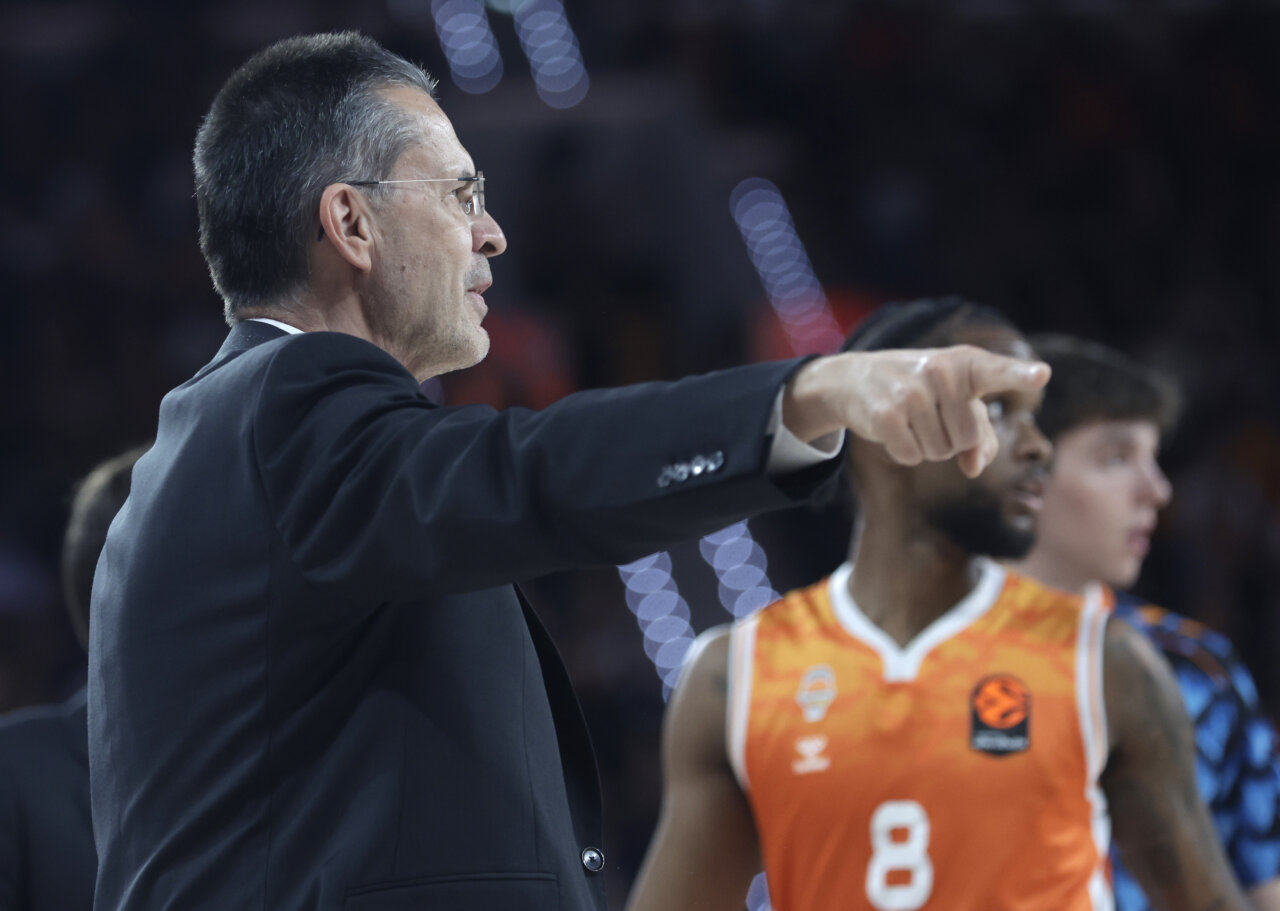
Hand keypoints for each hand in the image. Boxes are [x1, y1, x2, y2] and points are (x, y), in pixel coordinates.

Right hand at [782, 346, 1050, 477]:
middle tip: (929, 414)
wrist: (856, 379)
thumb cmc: (922, 391)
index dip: (1020, 375)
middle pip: (966, 439)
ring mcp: (911, 393)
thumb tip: (974, 468)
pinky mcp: (886, 415)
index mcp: (965, 363)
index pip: (996, 371)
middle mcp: (939, 372)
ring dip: (925, 445)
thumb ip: (981, 436)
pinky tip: (892, 427)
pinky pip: (911, 456)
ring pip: (939, 452)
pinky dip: (904, 451)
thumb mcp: (956, 402)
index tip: (1043, 374)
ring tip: (909, 417)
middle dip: (950, 439)